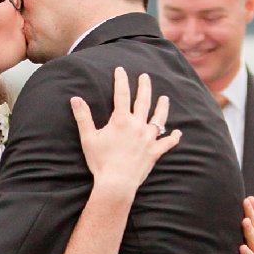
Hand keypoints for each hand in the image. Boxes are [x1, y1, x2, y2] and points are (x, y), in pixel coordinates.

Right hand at [71, 67, 181, 196]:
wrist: (116, 183)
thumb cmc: (101, 161)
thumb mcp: (88, 138)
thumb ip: (83, 117)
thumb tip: (75, 98)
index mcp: (121, 120)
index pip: (121, 94)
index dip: (121, 80)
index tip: (121, 70)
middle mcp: (137, 126)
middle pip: (143, 101)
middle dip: (144, 87)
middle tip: (145, 76)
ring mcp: (148, 139)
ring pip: (158, 118)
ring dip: (162, 107)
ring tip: (164, 98)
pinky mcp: (155, 152)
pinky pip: (167, 143)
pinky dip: (173, 138)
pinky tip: (177, 132)